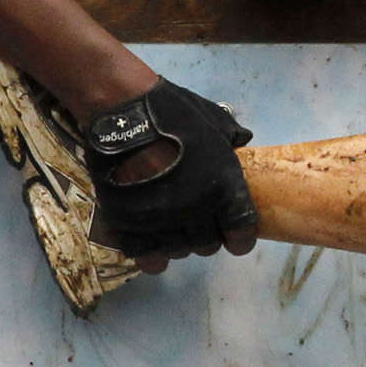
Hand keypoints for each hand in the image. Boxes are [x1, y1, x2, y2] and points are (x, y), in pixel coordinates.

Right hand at [77, 77, 259, 268]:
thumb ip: (232, 139)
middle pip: (207, 245)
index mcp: (224, 188)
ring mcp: (161, 221)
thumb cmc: (173, 111)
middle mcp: (196, 211)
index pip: (242, 234)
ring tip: (172, 226)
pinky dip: (151, 255)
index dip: (239, 237)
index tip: (233, 233)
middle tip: (197, 220)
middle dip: (205, 235)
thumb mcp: (214, 121)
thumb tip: (243, 141)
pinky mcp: (128, 224)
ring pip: (178, 251)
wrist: (122, 111)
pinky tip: (152, 246)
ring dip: (178, 242)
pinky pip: (145, 256)